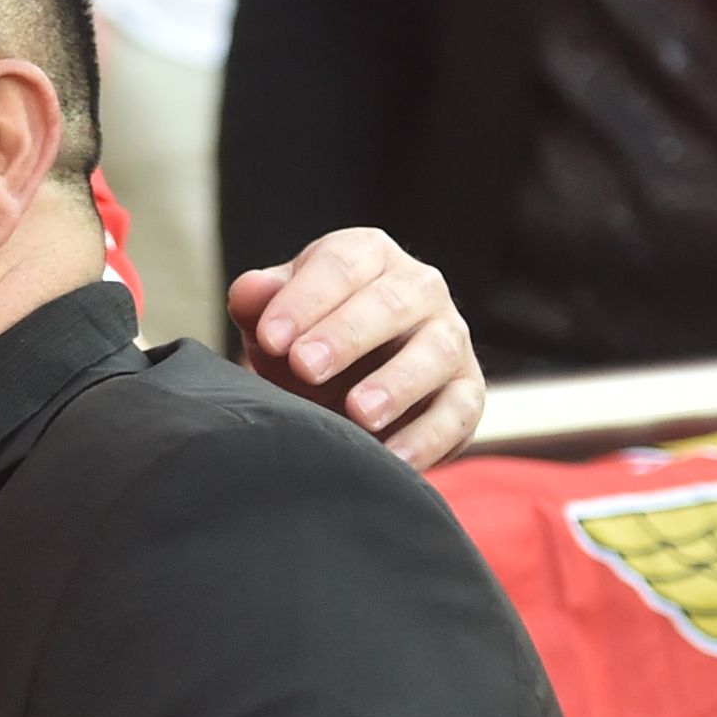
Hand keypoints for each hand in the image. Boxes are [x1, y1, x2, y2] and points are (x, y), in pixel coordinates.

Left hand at [229, 227, 487, 467]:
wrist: (345, 389)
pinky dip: (429, 437)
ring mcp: (450, 339)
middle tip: (305, 366)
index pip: (342, 265)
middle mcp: (419, 289)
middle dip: (347, 335)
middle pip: (392, 302)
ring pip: (436, 352)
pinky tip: (393, 459)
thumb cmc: (308, 340)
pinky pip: (459, 411)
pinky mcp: (468, 392)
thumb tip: (248, 292)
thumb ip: (261, 303)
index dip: (305, 299)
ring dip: (397, 383)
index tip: (270, 337)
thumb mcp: (278, 319)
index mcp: (370, 256)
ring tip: (357, 414)